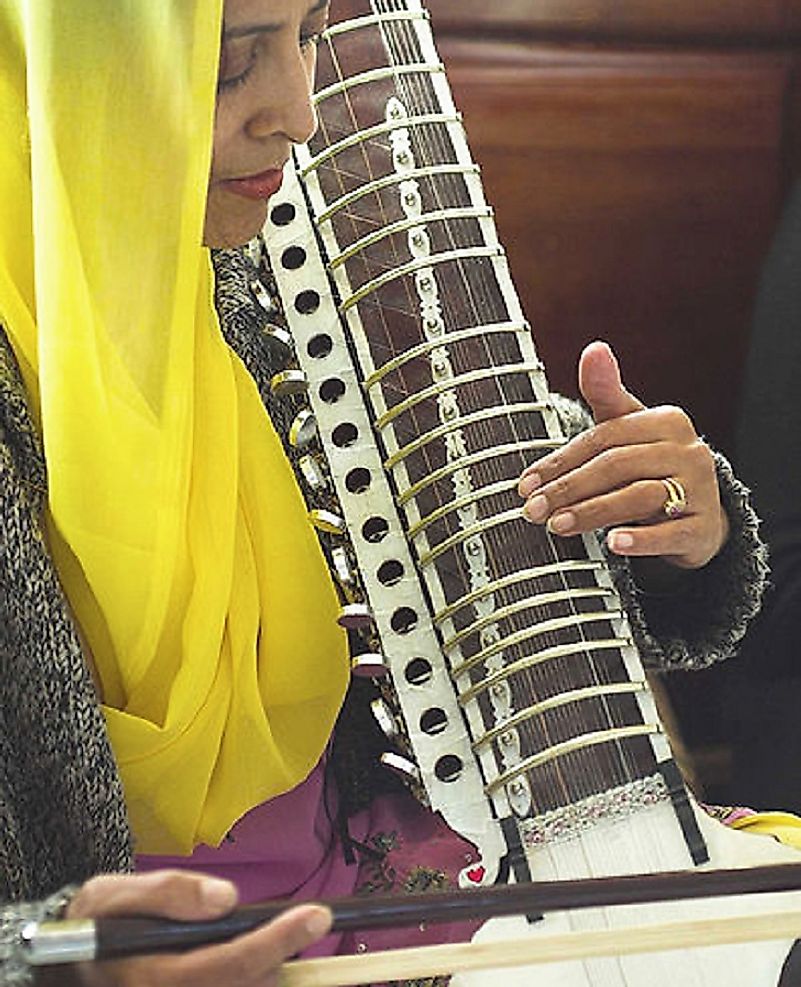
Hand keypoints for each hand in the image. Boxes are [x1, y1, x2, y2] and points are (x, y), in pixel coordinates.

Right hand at [57, 870, 330, 986]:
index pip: (226, 965)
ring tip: (270, 941)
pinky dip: (258, 978)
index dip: (276, 941)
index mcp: (150, 978)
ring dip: (272, 970)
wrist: (72, 964)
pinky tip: (261, 961)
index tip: (317, 915)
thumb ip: (169, 892)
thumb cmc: (98, 926)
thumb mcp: (115, 895)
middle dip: (281, 954)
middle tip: (301, 922)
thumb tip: (227, 897)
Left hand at [518, 340, 728, 569]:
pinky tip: (613, 544)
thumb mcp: (628, 430)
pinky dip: (641, 539)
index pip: (603, 437)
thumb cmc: (651, 467)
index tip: (526, 484)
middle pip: (617, 465)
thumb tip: (594, 348)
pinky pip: (670, 533)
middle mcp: (687, 450)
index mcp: (666, 421)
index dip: (560, 461)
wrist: (698, 516)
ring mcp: (699, 489)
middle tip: (534, 510)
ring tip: (558, 526)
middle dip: (569, 489)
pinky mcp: (703, 527)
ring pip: (639, 496)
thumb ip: (605, 393)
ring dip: (593, 512)